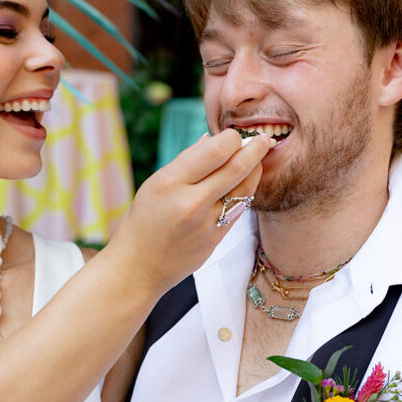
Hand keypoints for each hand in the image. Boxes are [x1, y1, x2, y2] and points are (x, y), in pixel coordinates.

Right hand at [110, 128, 272, 294]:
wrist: (138, 267)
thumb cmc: (143, 221)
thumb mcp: (154, 184)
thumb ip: (186, 162)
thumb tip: (212, 138)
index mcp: (169, 183)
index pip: (214, 152)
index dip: (231, 139)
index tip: (234, 135)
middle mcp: (190, 203)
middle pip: (236, 168)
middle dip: (254, 149)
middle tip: (262, 140)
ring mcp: (206, 224)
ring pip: (244, 189)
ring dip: (255, 170)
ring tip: (258, 159)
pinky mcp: (216, 239)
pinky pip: (239, 209)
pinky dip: (245, 192)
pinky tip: (245, 183)